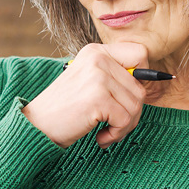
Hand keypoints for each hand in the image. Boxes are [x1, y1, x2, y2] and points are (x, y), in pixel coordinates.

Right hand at [22, 42, 148, 148]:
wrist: (35, 126)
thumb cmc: (64, 110)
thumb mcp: (88, 82)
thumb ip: (114, 76)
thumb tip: (153, 79)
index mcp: (96, 51)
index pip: (140, 53)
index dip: (142, 77)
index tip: (128, 98)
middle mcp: (98, 58)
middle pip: (140, 87)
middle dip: (132, 113)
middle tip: (114, 126)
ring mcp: (98, 76)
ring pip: (136, 106)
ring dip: (124, 127)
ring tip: (106, 133)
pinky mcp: (98, 97)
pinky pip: (126, 119)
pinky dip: (116, 135)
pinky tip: (101, 138)